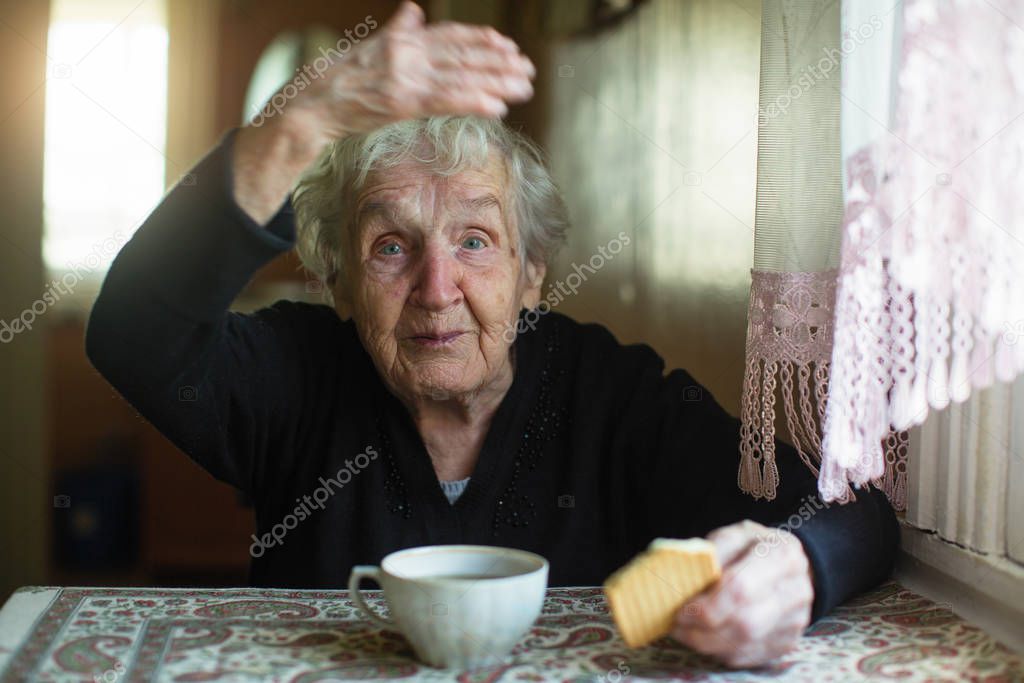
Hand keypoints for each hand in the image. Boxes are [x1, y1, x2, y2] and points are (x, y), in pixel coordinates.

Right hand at [232, 1, 534, 223]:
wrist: (311, 102)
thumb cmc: (340, 79)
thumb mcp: (371, 47)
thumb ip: (398, 30)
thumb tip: (413, 10)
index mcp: (403, 40)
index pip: (451, 36)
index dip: (481, 40)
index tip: (507, 45)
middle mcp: (407, 52)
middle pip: (463, 55)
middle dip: (499, 62)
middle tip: (527, 70)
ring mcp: (405, 76)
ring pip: (461, 77)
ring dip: (497, 82)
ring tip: (523, 88)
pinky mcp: (401, 101)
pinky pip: (446, 100)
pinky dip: (474, 101)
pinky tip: (497, 107)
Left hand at [671, 520, 813, 667]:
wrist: (789, 564)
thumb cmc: (754, 547)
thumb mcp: (734, 535)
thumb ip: (711, 553)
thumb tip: (682, 580)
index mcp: (782, 555)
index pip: (741, 589)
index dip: (706, 605)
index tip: (680, 609)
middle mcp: (796, 591)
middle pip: (745, 623)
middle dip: (703, 629)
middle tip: (676, 624)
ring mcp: (795, 621)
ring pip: (745, 644)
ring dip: (706, 642)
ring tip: (683, 632)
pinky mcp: (787, 642)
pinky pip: (748, 656)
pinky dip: (719, 650)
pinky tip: (703, 638)